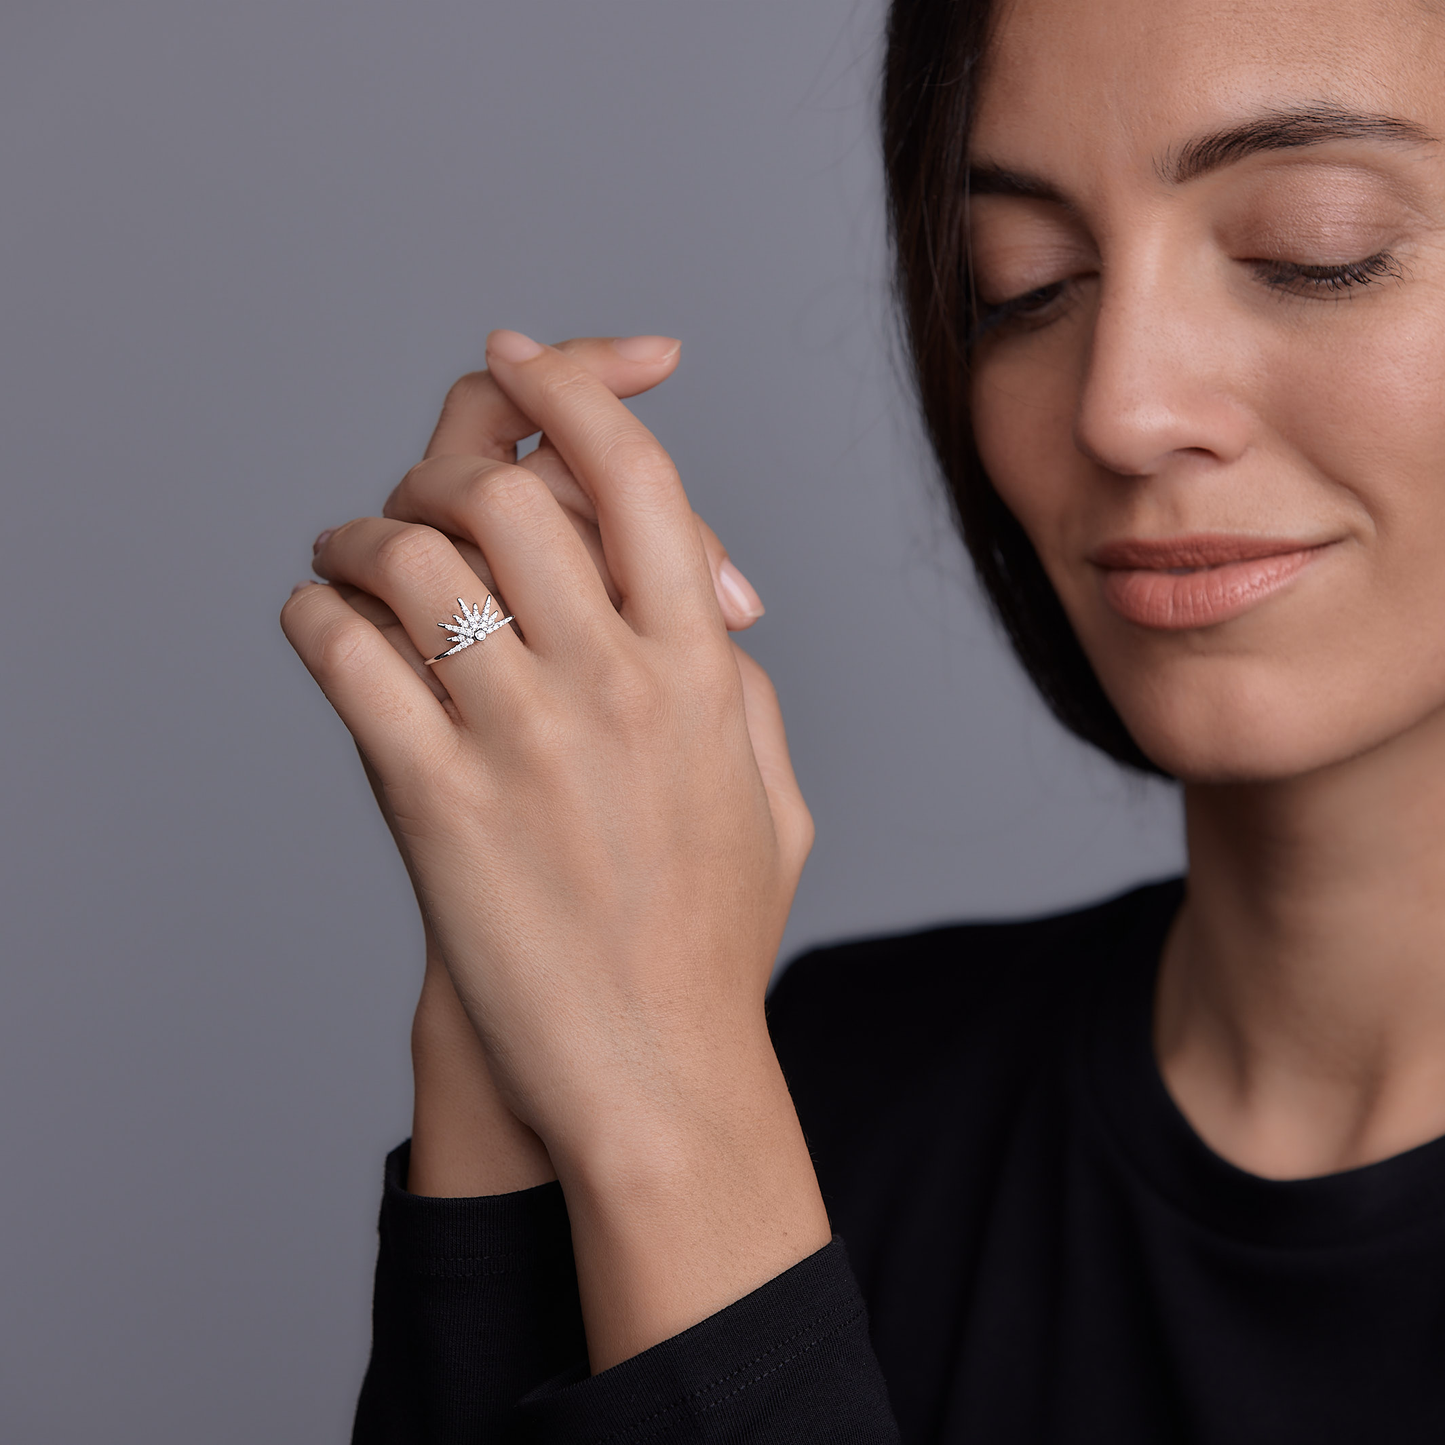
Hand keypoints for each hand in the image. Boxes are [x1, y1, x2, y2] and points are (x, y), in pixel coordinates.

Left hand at [282, 331, 828, 1368]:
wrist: (658, 1077)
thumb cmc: (716, 943)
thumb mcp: (773, 802)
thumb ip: (744, 693)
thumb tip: (709, 614)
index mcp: (706, 669)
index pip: (638, 475)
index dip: (574, 387)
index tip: (520, 355)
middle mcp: (619, 682)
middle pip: (511, 489)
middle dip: (452, 462)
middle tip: (421, 489)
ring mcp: (526, 738)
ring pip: (415, 551)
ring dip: (363, 532)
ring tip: (350, 556)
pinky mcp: (438, 803)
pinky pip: (349, 653)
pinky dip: (316, 615)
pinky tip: (322, 628)